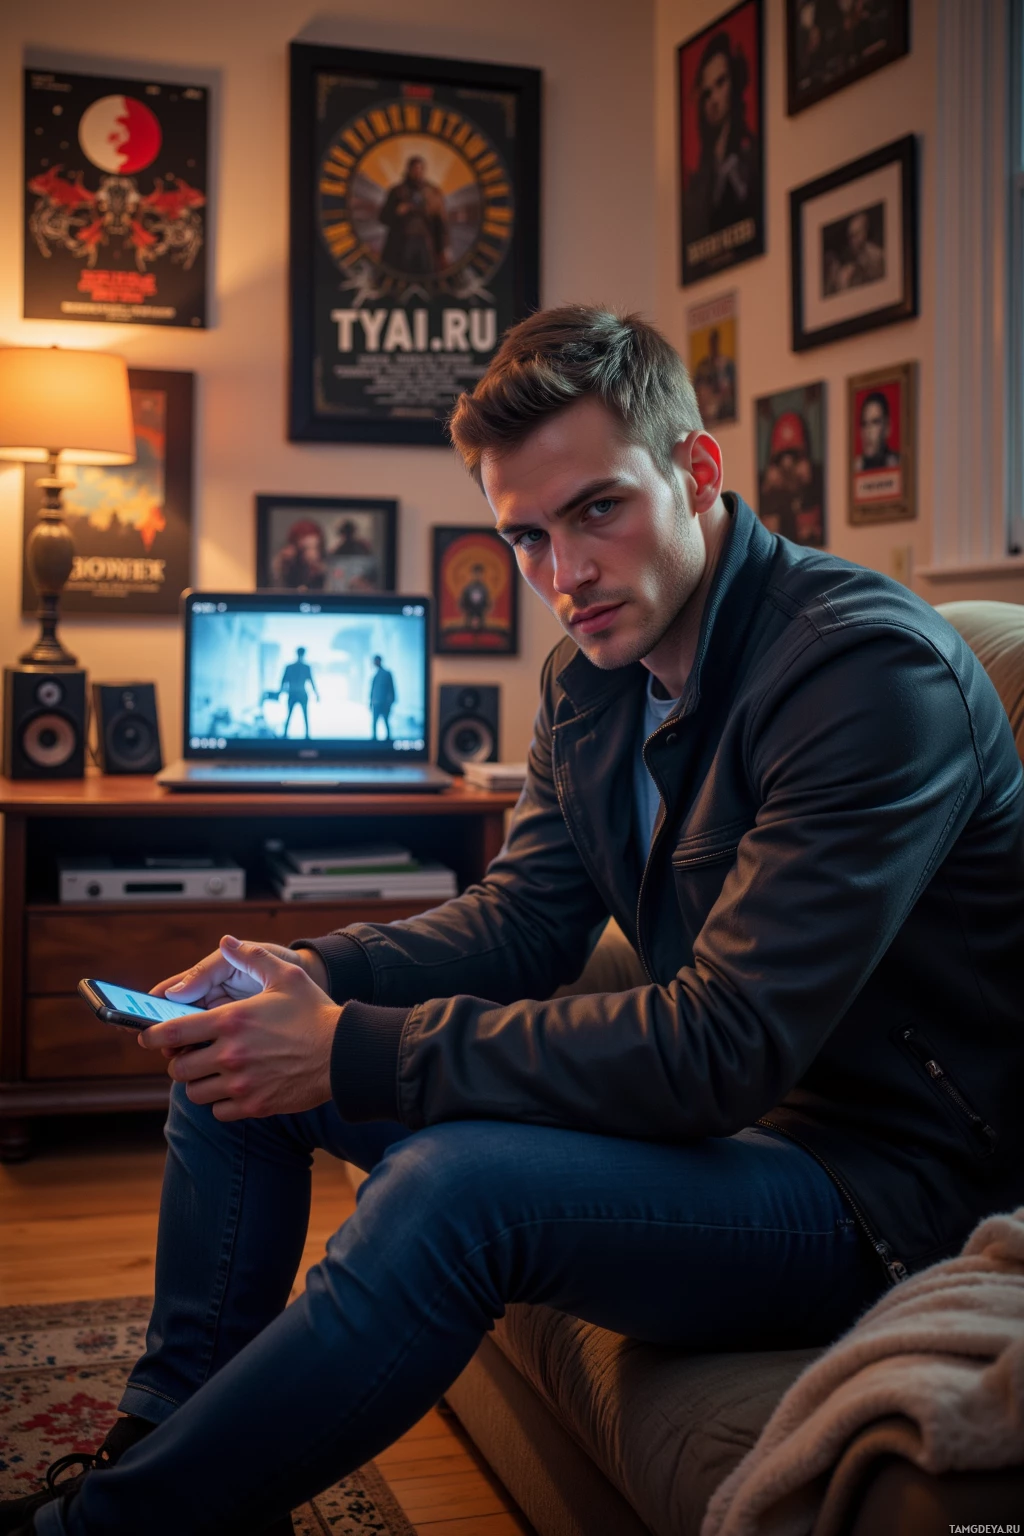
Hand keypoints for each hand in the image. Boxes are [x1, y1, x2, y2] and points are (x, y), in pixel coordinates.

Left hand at [141, 937, 339, 1121]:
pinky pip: (217, 1110)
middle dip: (179, 1060)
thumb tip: (226, 941)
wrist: (343, 1054)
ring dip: (197, 1081)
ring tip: (212, 1070)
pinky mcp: (253, 1105)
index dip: (152, 1035)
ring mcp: (241, 1083)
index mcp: (231, 1021)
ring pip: (194, 1091)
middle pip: (178, 1067)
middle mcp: (230, 1054)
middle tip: (190, 1053)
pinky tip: (232, 1088)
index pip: (173, 1032)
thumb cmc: (314, 1012)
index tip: (148, 1035)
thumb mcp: (286, 975)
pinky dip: (219, 1101)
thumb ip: (252, 956)